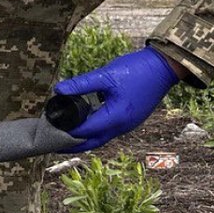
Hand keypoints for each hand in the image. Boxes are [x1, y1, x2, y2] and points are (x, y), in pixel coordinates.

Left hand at [54, 47, 179, 152]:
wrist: (164, 67)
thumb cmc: (137, 70)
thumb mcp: (106, 75)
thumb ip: (81, 84)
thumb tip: (58, 90)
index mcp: (115, 117)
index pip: (84, 131)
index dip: (65, 132)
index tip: (48, 129)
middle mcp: (122, 126)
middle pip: (91, 142)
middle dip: (71, 145)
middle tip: (52, 143)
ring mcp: (128, 125)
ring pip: (100, 138)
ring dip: (82, 139)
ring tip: (63, 135)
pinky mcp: (130, 120)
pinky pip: (108, 131)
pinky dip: (94, 132)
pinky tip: (83, 125)